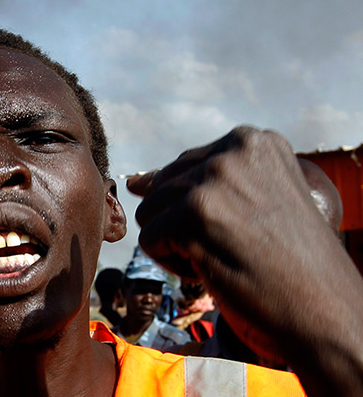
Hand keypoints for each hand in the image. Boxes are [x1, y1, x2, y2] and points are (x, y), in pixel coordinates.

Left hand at [127, 126, 362, 395]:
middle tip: (237, 246)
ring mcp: (214, 180)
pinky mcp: (195, 215)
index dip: (199, 210)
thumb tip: (132, 182)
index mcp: (253, 141)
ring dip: (177, 244)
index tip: (243, 228)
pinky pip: (148, 239)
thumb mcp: (250, 202)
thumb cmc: (289, 264)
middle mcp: (234, 151)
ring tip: (226, 255)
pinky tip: (214, 269)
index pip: (184, 167)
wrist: (326, 316)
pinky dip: (172, 264)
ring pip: (150, 212)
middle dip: (185, 225)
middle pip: (163, 187)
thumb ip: (195, 182)